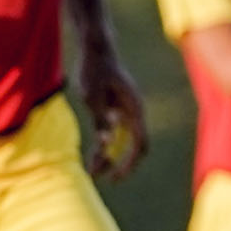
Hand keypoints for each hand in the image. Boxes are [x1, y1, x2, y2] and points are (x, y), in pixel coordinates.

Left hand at [76, 45, 146, 180]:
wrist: (95, 51)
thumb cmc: (94, 69)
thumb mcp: (92, 93)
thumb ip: (100, 116)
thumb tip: (106, 140)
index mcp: (134, 109)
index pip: (139, 142)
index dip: (130, 162)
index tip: (117, 175)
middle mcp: (132, 113)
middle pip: (132, 145)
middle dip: (120, 163)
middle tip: (107, 179)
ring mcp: (123, 112)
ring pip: (120, 141)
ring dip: (108, 157)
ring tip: (92, 173)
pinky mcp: (112, 110)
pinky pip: (110, 133)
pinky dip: (102, 146)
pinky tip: (91, 157)